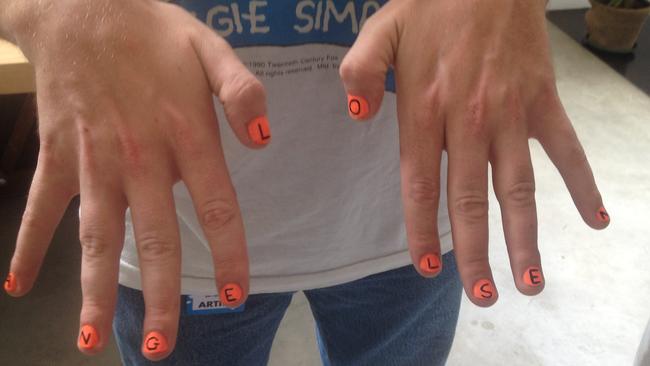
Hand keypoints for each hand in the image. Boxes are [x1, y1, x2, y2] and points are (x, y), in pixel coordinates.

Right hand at [2, 0, 270, 359]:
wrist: (79, 4)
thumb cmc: (151, 30)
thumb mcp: (209, 47)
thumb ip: (241, 91)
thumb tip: (264, 142)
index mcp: (185, 133)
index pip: (216, 206)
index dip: (228, 253)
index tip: (233, 295)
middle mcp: (139, 157)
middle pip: (154, 238)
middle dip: (161, 296)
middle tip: (163, 347)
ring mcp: (92, 160)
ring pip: (97, 236)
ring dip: (94, 289)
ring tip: (91, 339)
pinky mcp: (57, 154)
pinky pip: (40, 207)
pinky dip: (27, 244)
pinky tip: (16, 284)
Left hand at [340, 0, 608, 305]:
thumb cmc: (432, 4)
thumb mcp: (382, 30)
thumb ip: (360, 72)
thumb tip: (355, 116)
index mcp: (424, 108)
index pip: (421, 184)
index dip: (423, 230)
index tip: (426, 269)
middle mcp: (468, 120)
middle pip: (470, 199)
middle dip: (474, 252)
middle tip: (480, 295)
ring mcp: (511, 113)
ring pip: (518, 187)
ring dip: (525, 237)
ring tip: (529, 282)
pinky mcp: (543, 101)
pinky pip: (566, 149)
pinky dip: (582, 184)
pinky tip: (595, 219)